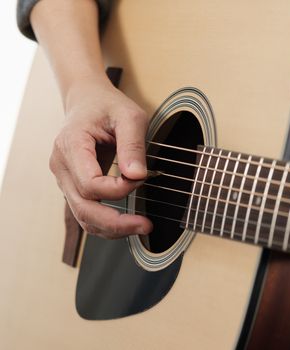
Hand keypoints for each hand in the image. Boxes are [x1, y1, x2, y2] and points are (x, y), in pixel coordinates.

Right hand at [49, 75, 152, 237]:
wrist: (87, 100)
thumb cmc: (107, 106)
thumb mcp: (129, 116)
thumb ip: (133, 145)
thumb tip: (137, 176)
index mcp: (71, 145)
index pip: (91, 183)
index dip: (118, 189)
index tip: (141, 177)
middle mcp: (61, 166)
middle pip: (83, 208)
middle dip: (116, 222)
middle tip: (145, 225)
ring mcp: (64, 178)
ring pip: (82, 216)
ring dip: (111, 228)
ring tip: (140, 227)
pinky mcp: (73, 185)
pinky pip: (85, 211)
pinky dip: (106, 222)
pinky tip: (127, 223)